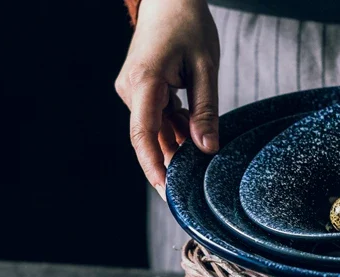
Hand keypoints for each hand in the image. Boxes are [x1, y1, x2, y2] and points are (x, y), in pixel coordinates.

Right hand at [115, 0, 219, 198]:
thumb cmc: (188, 21)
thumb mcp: (205, 67)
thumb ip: (205, 111)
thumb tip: (208, 150)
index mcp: (144, 81)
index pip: (143, 134)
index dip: (153, 165)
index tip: (165, 189)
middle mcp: (131, 88)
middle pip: (148, 138)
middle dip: (168, 164)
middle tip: (187, 191)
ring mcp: (133, 90)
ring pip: (154, 130)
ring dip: (175, 145)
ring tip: (198, 157)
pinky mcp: (139, 90)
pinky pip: (155, 119)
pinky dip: (174, 130)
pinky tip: (191, 137)